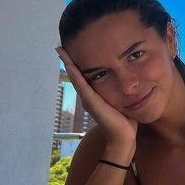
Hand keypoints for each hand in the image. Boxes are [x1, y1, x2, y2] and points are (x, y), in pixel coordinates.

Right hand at [56, 46, 136, 161]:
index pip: (84, 75)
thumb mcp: (120, 99)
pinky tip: (70, 65)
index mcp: (94, 95)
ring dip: (68, 63)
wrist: (124, 137)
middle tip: (60, 46)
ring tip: (61, 51)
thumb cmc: (124, 119)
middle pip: (76, 74)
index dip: (76, 62)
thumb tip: (124, 79)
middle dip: (68, 60)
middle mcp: (88, 96)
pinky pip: (82, 86)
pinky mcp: (93, 103)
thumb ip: (118, 90)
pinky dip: (76, 75)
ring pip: (76, 78)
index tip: (70, 49)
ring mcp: (88, 100)